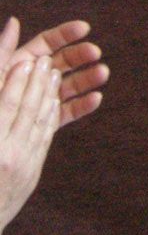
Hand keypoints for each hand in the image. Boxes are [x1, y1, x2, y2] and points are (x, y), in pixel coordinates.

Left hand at [0, 18, 106, 127]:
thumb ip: (3, 48)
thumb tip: (14, 20)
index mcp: (22, 63)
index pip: (48, 43)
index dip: (66, 34)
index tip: (85, 28)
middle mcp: (36, 79)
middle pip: (64, 61)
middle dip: (81, 55)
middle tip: (96, 52)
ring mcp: (44, 99)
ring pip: (70, 85)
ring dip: (88, 77)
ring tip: (103, 73)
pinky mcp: (49, 120)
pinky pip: (68, 111)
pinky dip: (83, 105)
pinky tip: (96, 98)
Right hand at [0, 55, 62, 234]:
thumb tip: (2, 93)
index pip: (3, 108)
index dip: (14, 83)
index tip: (25, 63)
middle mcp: (6, 156)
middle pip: (25, 111)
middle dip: (36, 83)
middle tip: (45, 60)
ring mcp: (21, 167)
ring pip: (38, 124)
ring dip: (48, 95)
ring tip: (54, 72)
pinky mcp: (30, 174)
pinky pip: (43, 140)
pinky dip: (50, 117)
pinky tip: (54, 101)